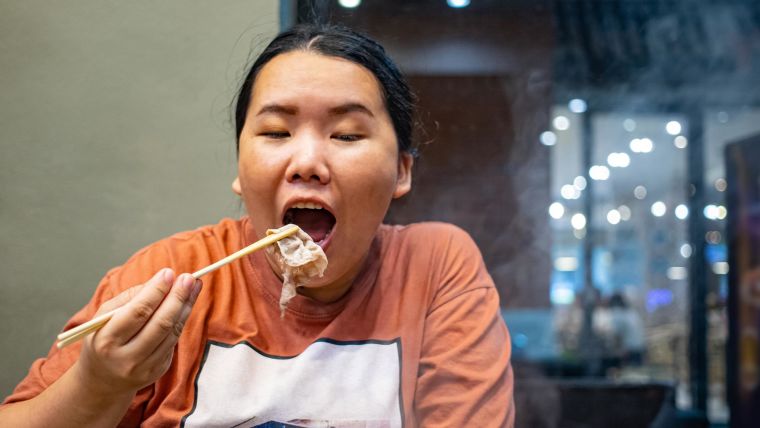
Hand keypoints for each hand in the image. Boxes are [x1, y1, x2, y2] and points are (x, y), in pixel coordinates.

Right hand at [74, 268, 201, 397]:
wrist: (101, 380)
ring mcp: (144, 367)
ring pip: (172, 332)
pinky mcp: (158, 370)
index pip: (137, 312)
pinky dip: (182, 319)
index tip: (169, 273)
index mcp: (107, 340)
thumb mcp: (103, 317)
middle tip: (189, 278)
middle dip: (177, 297)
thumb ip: (129, 298)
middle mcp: (126, 357)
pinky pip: (174, 340)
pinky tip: (186, 303)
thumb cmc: (103, 339)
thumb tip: (160, 281)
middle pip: (160, 323)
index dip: (156, 291)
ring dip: (186, 306)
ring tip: (194, 285)